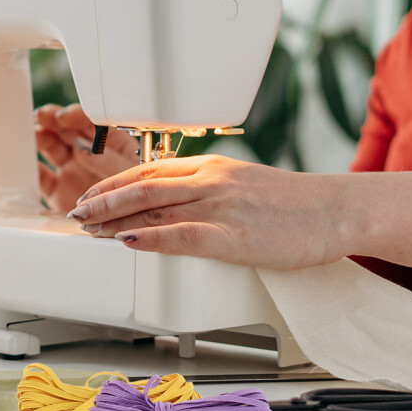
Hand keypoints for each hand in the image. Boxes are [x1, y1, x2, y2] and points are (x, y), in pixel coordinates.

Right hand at [35, 104, 139, 213]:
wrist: (133, 229)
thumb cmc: (143, 198)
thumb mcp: (133, 174)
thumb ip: (108, 160)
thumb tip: (83, 147)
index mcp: (112, 144)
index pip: (92, 123)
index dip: (76, 116)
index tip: (63, 116)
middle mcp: (90, 154)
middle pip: (68, 130)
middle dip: (54, 120)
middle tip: (42, 116)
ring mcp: (73, 171)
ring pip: (53, 148)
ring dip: (41, 138)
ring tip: (34, 134)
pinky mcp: (60, 191)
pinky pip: (42, 177)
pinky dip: (32, 168)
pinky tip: (26, 161)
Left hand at [66, 154, 349, 269]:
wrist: (335, 209)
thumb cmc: (296, 204)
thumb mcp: (246, 184)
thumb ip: (211, 189)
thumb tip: (180, 204)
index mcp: (212, 167)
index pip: (149, 170)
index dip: (114, 182)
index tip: (92, 194)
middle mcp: (210, 180)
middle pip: (142, 186)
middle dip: (103, 200)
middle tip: (76, 212)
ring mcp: (220, 206)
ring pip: (153, 207)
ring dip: (114, 219)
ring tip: (89, 229)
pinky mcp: (233, 236)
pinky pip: (181, 235)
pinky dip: (149, 238)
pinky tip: (127, 243)